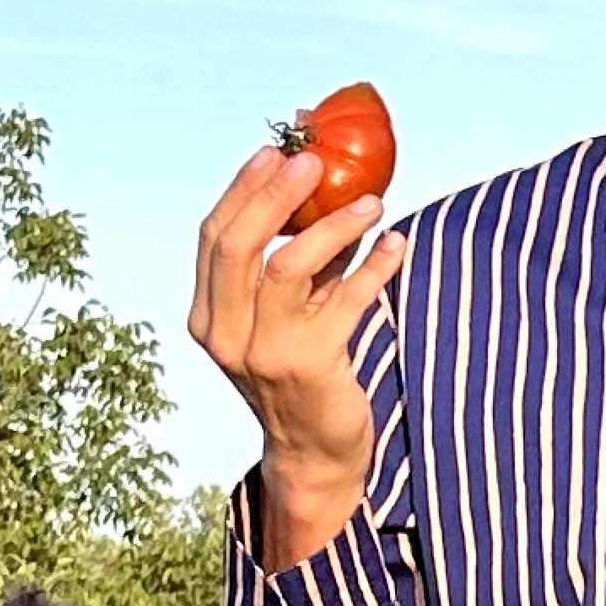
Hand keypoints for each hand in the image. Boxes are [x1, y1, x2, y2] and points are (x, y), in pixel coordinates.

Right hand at [189, 144, 406, 572]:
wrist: (314, 452)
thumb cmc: (301, 370)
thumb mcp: (283, 315)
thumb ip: (292, 260)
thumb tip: (324, 188)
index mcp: (208, 316)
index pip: (215, 237)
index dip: (244, 189)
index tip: (276, 152)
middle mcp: (225, 334)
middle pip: (239, 244)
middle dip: (275, 193)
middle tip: (315, 162)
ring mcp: (263, 352)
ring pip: (288, 264)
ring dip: (333, 225)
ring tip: (372, 202)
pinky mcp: (309, 365)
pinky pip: (345, 300)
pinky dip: (374, 266)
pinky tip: (396, 245)